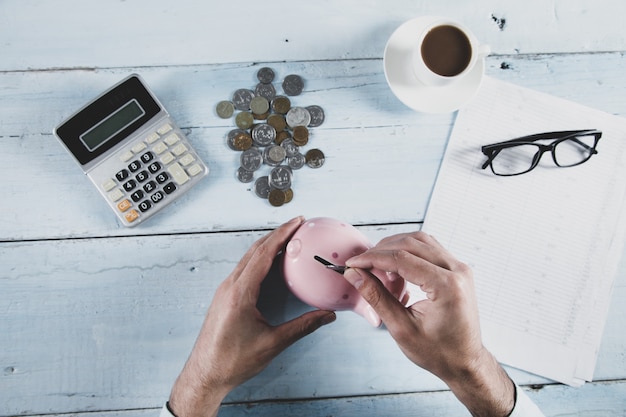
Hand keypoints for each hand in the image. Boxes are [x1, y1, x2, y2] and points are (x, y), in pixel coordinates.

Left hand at [168, 217, 335, 416]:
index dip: (282, 235)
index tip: (296, 222)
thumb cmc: (232, 361)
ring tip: (287, 239)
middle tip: (297, 225)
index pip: (263, 254)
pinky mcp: (224, 296)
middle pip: (255, 250)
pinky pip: (244, 269)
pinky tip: (271, 262)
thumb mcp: (273, 343)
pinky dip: (260, 258)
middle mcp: (229, 287)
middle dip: (277, 234)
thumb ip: (302, 327)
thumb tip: (326, 316)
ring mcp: (225, 290)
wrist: (205, 375)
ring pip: (248, 258)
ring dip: (268, 245)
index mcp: (240, 293)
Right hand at [343, 231, 514, 416]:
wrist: (465, 362)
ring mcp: (460, 268)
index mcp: (447, 286)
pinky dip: (408, 253)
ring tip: (377, 268)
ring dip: (395, 248)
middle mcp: (458, 271)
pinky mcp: (457, 270)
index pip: (402, 258)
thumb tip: (355, 275)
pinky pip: (429, 249)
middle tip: (361, 265)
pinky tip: (395, 269)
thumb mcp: (401, 328)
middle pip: (411, 243)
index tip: (353, 263)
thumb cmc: (438, 352)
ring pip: (420, 241)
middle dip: (381, 250)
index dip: (372, 258)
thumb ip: (377, 297)